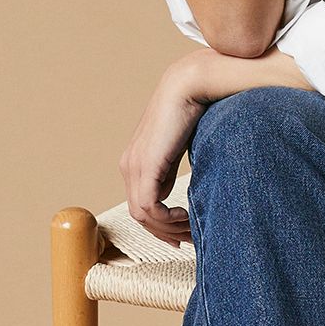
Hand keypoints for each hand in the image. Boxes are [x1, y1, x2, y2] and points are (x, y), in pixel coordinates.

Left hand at [118, 61, 208, 249]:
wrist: (191, 84)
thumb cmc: (195, 109)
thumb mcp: (184, 147)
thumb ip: (175, 167)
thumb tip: (183, 190)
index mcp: (137, 160)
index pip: (142, 204)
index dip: (162, 225)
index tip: (184, 235)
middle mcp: (129, 165)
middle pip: (140, 215)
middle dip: (165, 232)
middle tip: (188, 241)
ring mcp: (133, 166)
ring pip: (142, 216)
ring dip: (168, 229)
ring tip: (191, 230)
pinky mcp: (144, 167)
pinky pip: (148, 208)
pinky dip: (166, 220)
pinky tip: (185, 218)